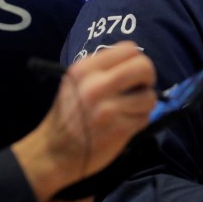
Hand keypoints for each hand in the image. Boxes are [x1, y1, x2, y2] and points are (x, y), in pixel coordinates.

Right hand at [11, 41, 156, 201]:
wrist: (53, 152)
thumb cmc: (68, 115)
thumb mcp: (75, 82)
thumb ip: (102, 70)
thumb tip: (136, 63)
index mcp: (85, 69)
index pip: (129, 49)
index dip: (137, 60)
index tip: (133, 73)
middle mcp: (95, 86)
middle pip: (143, 67)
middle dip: (148, 78)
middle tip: (141, 88)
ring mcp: (108, 109)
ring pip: (149, 96)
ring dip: (144, 104)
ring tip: (129, 110)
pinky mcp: (118, 130)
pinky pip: (145, 118)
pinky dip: (139, 121)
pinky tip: (125, 124)